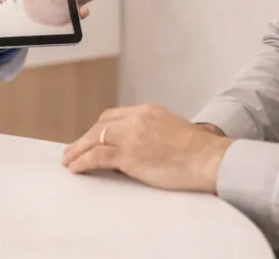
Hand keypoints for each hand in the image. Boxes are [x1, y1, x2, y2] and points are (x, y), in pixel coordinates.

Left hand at [61, 104, 233, 192]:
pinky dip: (83, 161)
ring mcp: (132, 137)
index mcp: (148, 111)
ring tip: (68, 161)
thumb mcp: (172, 132)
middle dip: (84, 138)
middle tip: (72, 150)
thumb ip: (151, 134)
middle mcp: (137, 119)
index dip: (98, 129)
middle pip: (100, 126)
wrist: (210, 159)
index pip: (113, 116)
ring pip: (94, 139)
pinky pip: (98, 157)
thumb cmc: (199, 152)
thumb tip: (136, 150)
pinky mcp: (130, 156)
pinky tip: (75, 168)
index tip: (90, 138)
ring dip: (77, 151)